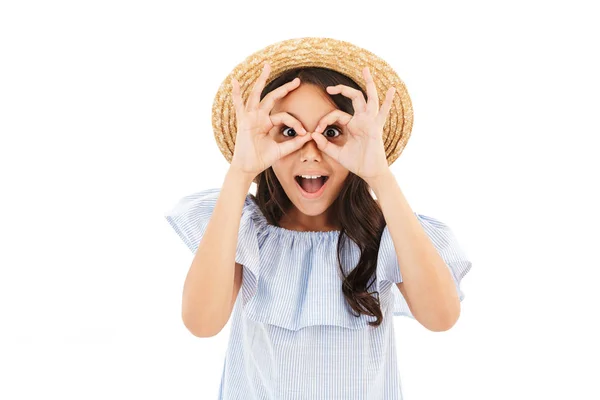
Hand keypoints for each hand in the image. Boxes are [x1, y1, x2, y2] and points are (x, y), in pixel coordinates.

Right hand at [230, 62, 312, 178]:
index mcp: (268, 123)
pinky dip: (236, 93)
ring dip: (262, 80)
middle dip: (285, 88)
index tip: (305, 133)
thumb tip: (310, 136)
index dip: (296, 123)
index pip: (285, 116)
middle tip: (297, 80)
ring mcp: (251, 117)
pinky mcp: (244, 121)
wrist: (248, 168)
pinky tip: (235, 81)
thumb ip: (294, 143)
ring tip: (267, 66)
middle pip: (273, 97)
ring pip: (257, 95)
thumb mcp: (281, 150)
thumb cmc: (261, 159)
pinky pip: (239, 105)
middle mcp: (259, 117)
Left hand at [309, 67, 395, 183]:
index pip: (336, 114)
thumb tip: (313, 135)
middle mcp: (362, 119)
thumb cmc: (356, 163)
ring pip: (370, 98)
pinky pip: (383, 112)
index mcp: (352, 124)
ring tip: (365, 69)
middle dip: (343, 89)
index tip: (316, 131)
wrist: (369, 172)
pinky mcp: (376, 127)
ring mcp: (370, 121)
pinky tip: (392, 89)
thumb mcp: (337, 153)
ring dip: (368, 83)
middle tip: (330, 87)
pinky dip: (388, 101)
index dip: (324, 120)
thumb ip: (325, 145)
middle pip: (354, 97)